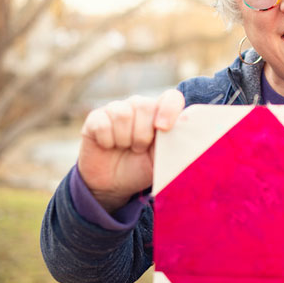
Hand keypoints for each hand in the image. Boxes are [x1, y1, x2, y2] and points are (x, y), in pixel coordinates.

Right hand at [78, 89, 184, 211]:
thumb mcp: (163, 160)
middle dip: (142, 134)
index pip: (171, 98)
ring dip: (124, 139)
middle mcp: (138, 106)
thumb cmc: (141, 168)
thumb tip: (188, 126)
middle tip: (139, 149)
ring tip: (124, 147)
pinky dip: (107, 141)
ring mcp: (115, 110)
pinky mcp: (95, 119)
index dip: (169, 109)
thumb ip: (175, 143)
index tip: (163, 129)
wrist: (113, 185)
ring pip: (122, 114)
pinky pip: (102, 123)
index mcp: (160, 114)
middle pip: (144, 105)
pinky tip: (108, 146)